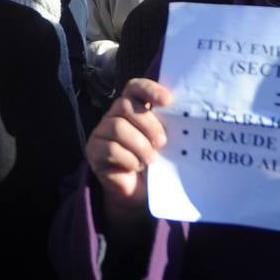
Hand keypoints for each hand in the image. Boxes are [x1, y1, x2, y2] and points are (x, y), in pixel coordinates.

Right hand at [86, 79, 173, 229]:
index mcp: (134, 107)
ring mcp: (102, 131)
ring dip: (139, 145)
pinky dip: (128, 159)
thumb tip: (185, 117)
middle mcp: (115, 115)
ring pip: (117, 127)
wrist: (140, 192)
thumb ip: (169, 126)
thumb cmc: (156, 163)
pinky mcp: (94, 150)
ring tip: (150, 160)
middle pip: (126, 105)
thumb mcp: (166, 143)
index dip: (149, 89)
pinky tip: (135, 167)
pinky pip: (110, 149)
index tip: (167, 101)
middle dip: (148, 124)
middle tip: (162, 142)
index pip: (135, 87)